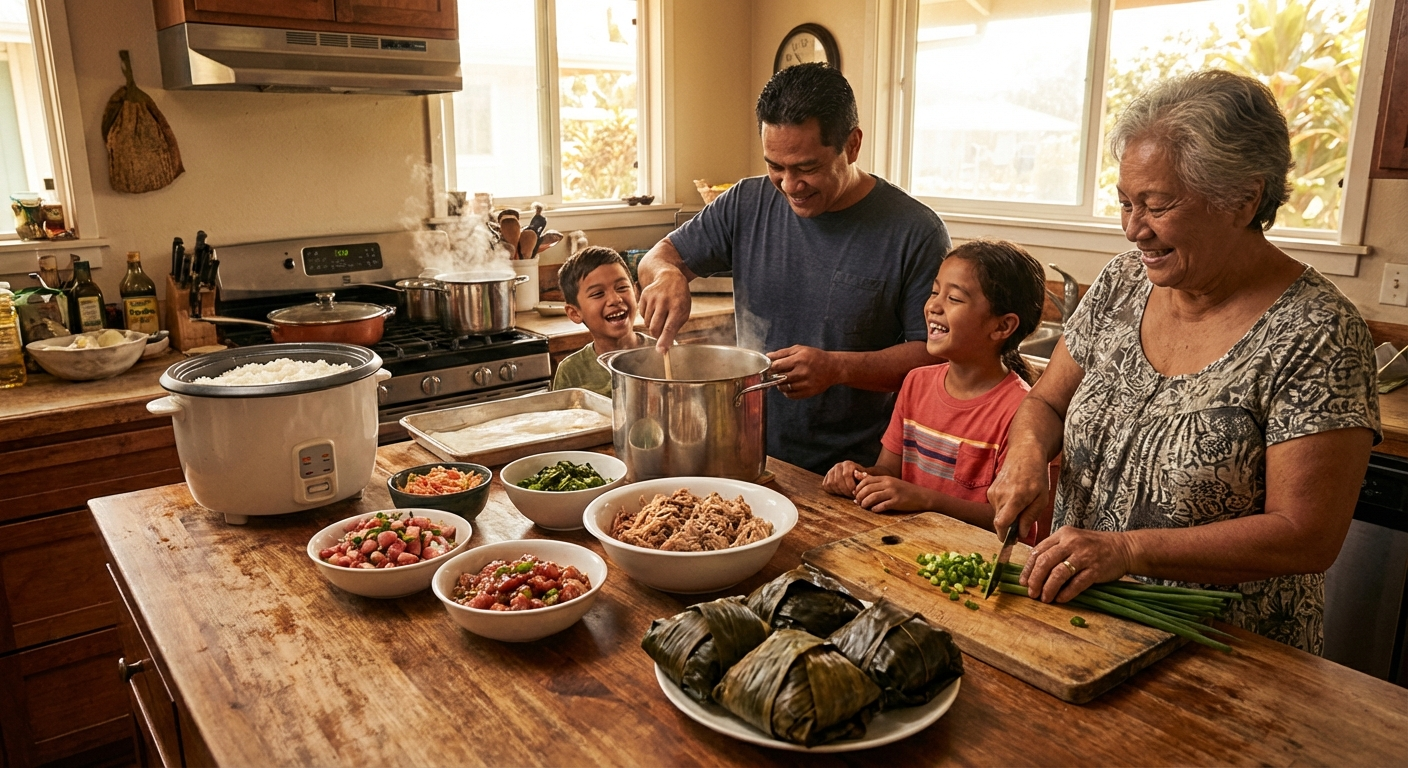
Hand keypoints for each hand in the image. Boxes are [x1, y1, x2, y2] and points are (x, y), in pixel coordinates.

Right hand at [639, 268, 691, 351]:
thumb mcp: (684, 312)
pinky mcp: (644, 295)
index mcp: (678, 307)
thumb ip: (674, 328)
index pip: (669, 327)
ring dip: (652, 324)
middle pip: (655, 327)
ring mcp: (653, 297)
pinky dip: (647, 316)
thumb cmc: (679, 298)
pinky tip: (654, 308)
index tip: (661, 351)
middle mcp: (664, 301)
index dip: (664, 340)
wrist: (670, 277)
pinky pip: (642, 315)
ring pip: (647, 323)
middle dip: (657, 335)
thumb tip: (663, 347)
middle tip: (662, 333)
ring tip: (660, 314)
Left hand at [766, 345, 840, 398]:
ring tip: (784, 379)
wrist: (833, 368)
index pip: (777, 366)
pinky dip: (787, 392)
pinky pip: (791, 395)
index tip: (770, 368)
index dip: (770, 367)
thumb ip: (782, 353)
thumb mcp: (799, 350)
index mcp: (799, 359)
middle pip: (779, 378)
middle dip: (774, 376)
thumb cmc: (814, 357)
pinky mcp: (809, 392)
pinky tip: (790, 385)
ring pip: (784, 388)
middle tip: (775, 374)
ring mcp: (806, 384)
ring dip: (780, 384)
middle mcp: (802, 372)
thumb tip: (767, 356)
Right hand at [822, 461, 865, 497]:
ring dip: (840, 492)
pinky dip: (833, 491)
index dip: (850, 485)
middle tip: (851, 496)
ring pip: (832, 484)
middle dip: (845, 491)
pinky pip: (827, 486)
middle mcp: (838, 466)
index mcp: (848, 464)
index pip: (846, 475)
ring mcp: (830, 471)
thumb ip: (864, 477)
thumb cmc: (861, 479)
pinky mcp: (826, 478)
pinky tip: (841, 492)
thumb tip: (863, 475)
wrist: (854, 478)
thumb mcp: (865, 477)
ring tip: (847, 494)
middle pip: (838, 480)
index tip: (855, 493)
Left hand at [854, 475, 928, 513]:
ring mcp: (893, 493)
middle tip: (858, 502)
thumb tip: (857, 475)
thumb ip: (874, 480)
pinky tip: (874, 510)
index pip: (866, 480)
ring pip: (873, 497)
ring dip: (865, 503)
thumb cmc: (903, 490)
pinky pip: (882, 505)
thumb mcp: (889, 482)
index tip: (856, 494)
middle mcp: (888, 484)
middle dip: (860, 496)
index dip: (858, 488)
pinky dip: (876, 509)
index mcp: (886, 478)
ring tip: (863, 507)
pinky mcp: (897, 502)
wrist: (921, 496)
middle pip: (868, 489)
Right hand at [988, 451, 1049, 541]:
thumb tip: (1021, 534)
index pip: (1001, 523)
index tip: (1009, 542)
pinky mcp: (990, 491)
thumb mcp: (1042, 498)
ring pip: (999, 514)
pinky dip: (1006, 508)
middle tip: (1023, 523)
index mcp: (1015, 498)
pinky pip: (997, 507)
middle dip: (1010, 526)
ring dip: (1009, 516)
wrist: (1024, 453)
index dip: (1003, 536)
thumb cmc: (1037, 475)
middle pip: (1000, 521)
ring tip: (1022, 504)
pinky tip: (1015, 498)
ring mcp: (993, 493)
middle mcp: (1000, 496)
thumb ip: (1030, 517)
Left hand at [1019, 527, 1134, 602]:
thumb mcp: (1072, 541)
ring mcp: (1084, 555)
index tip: (1023, 582)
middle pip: (1045, 562)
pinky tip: (1060, 599)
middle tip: (1032, 593)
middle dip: (1035, 580)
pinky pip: (1076, 583)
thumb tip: (1034, 572)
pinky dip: (1066, 593)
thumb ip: (1055, 551)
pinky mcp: (1096, 569)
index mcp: (1062, 535)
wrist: (1124, 548)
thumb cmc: (1094, 546)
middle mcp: (1071, 543)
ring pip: (1059, 573)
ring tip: (1045, 599)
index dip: (1028, 569)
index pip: (1038, 551)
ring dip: (1048, 588)